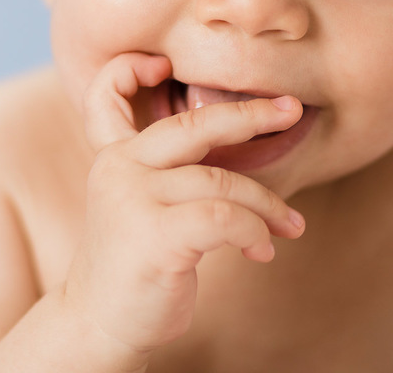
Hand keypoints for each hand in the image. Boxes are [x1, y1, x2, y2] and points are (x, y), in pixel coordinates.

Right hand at [60, 52, 306, 362]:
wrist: (100, 327)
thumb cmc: (136, 264)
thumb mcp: (143, 205)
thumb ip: (170, 172)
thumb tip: (241, 142)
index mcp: (114, 157)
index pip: (106, 96)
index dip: (126, 71)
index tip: (164, 65)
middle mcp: (118, 169)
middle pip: (193, 126)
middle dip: (250, 114)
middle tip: (292, 111)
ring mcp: (133, 200)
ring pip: (223, 182)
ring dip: (267, 205)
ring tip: (289, 227)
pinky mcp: (154, 236)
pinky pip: (225, 218)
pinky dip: (255, 231)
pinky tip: (262, 251)